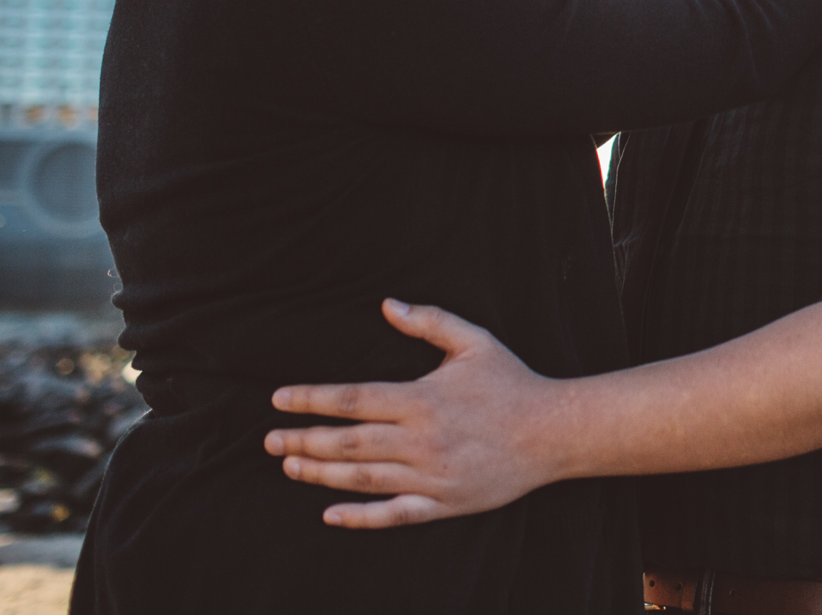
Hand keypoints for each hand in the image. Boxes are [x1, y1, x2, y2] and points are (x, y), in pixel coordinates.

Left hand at [264, 299, 564, 528]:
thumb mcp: (474, 341)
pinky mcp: (443, 503)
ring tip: (290, 466)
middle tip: (269, 441)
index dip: (311, 399)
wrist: (553, 431)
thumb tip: (387, 305)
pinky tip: (329, 514)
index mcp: (423, 399)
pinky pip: (393, 515)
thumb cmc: (512, 383)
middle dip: (303, 440)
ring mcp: (431, 476)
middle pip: (348, 442)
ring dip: (320, 474)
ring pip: (362, 478)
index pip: (353, 399)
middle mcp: (421, 440)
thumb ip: (429, 322)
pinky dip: (359, 517)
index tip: (280, 400)